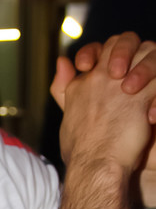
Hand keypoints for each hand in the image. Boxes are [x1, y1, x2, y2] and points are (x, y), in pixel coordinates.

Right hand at [51, 35, 155, 170]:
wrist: (94, 167)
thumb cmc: (80, 152)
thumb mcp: (66, 117)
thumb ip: (64, 87)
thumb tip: (62, 62)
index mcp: (81, 85)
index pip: (98, 50)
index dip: (111, 53)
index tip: (116, 72)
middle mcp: (99, 79)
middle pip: (124, 41)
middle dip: (135, 51)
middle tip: (137, 76)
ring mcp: (120, 86)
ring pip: (147, 53)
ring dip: (152, 68)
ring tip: (149, 89)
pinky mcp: (141, 98)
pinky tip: (153, 114)